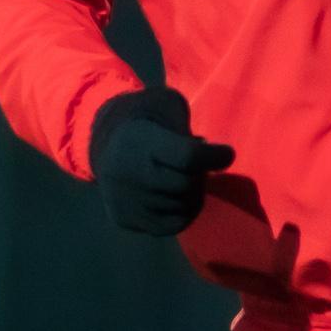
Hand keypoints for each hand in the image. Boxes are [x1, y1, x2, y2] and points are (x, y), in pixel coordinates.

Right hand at [89, 85, 235, 234]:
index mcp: (139, 139)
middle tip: (198, 165)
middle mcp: (127, 173)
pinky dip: (182, 213)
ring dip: (192, 194)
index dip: (214, 157)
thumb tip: (214, 157)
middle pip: (185, 185)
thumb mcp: (166, 103)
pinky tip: (177, 195)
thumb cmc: (147, 117)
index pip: (187, 157)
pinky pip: (169, 227)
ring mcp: (123, 199)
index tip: (227, 153)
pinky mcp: (123, 218)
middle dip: (200, 175)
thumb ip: (187, 126)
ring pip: (180, 209)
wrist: (104, 139)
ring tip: (182, 175)